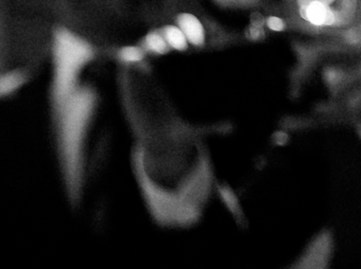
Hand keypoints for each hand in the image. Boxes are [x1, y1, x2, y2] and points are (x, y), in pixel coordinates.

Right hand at [117, 21, 212, 187]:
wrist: (159, 142)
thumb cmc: (184, 130)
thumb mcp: (197, 130)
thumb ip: (211, 127)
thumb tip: (233, 126)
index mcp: (189, 62)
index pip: (189, 35)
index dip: (191, 34)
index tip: (195, 45)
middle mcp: (168, 57)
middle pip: (169, 35)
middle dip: (172, 38)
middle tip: (177, 49)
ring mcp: (148, 63)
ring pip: (149, 44)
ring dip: (153, 46)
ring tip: (158, 56)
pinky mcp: (130, 72)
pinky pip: (128, 58)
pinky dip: (132, 59)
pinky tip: (142, 68)